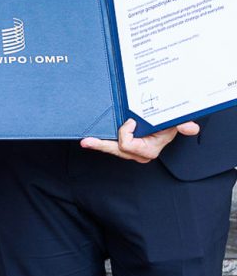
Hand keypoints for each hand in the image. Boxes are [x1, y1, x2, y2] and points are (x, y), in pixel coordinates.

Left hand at [80, 117, 198, 162]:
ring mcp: (130, 151)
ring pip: (111, 149)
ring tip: (85, 141)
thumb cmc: (167, 126)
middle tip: (87, 141)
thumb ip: (182, 126)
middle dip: (101, 145)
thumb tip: (191, 127)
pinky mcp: (124, 147)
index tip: (131, 121)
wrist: (165, 128)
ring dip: (99, 144)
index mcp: (148, 150)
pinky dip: (101, 142)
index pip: (128, 144)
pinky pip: (111, 146)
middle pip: (116, 150)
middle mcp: (138, 154)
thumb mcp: (173, 125)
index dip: (126, 132)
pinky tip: (91, 140)